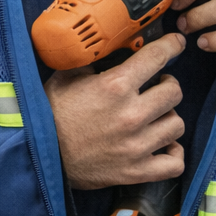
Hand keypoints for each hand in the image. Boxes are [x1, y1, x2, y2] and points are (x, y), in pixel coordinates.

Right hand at [44, 33, 187, 190]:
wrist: (38, 155)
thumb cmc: (50, 116)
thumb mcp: (65, 78)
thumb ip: (92, 63)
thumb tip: (111, 52)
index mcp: (115, 86)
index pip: (157, 56)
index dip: (171, 45)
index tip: (175, 44)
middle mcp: (131, 115)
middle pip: (174, 92)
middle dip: (166, 85)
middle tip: (156, 86)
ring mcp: (137, 145)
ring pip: (176, 124)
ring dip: (167, 117)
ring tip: (155, 116)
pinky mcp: (136, 171)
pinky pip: (174, 163)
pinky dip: (173, 154)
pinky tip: (164, 146)